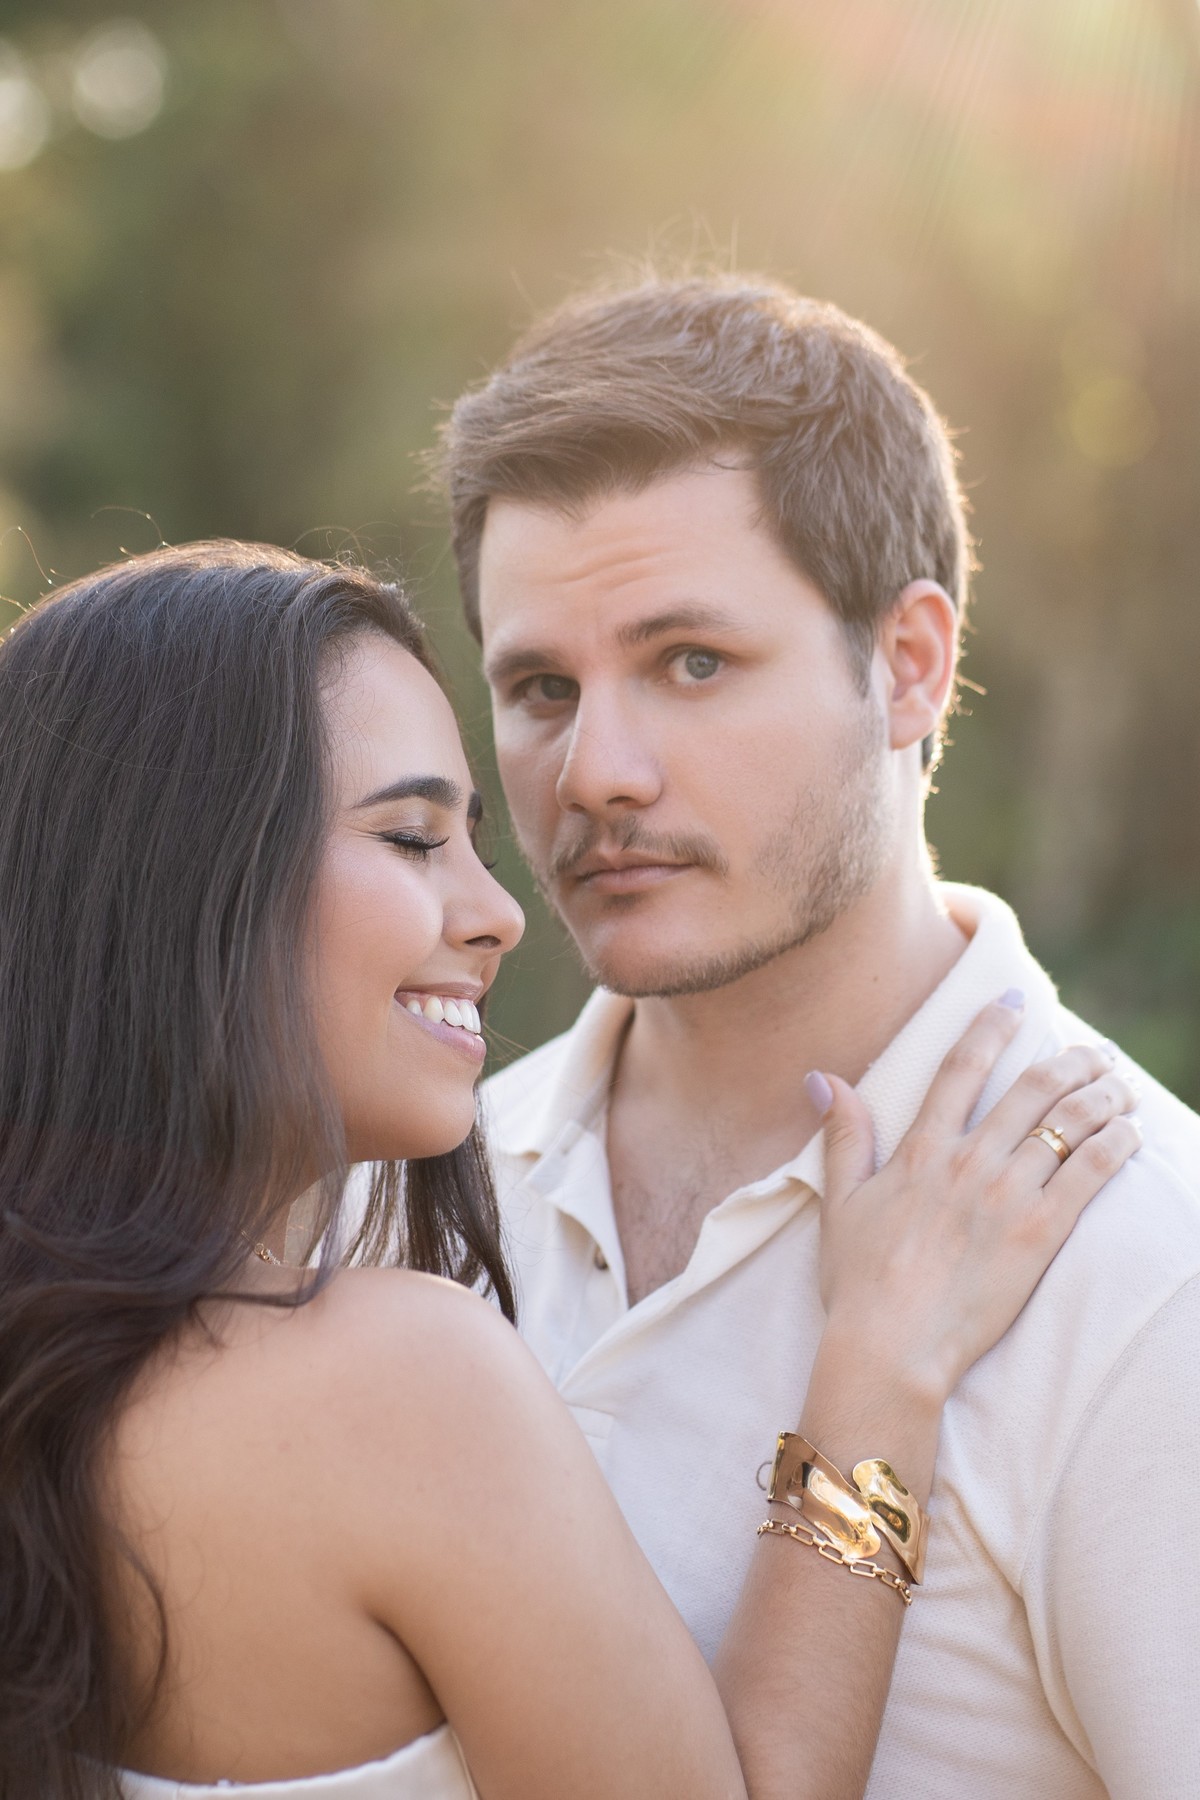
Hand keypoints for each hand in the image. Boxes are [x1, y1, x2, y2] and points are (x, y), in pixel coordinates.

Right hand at [811, 997, 1140, 1405]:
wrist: (891, 1346)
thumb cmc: (859, 1283)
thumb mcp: (840, 1203)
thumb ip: (842, 1135)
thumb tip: (822, 1078)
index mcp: (921, 1150)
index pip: (962, 1067)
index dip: (991, 1027)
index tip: (1016, 1001)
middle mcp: (968, 1161)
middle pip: (1032, 1088)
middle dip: (1070, 1060)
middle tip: (1094, 1052)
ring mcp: (1007, 1195)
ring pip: (1068, 1122)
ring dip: (1102, 1095)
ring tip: (1120, 1086)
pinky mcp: (1040, 1233)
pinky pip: (1090, 1172)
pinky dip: (1115, 1142)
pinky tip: (1130, 1130)